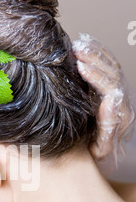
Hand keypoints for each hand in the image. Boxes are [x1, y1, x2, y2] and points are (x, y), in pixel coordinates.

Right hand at [72, 33, 135, 173]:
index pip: (111, 90)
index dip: (96, 77)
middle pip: (113, 75)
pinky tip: (87, 45)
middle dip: (95, 60)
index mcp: (122, 116)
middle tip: (77, 51)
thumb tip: (108, 102)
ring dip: (96, 54)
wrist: (107, 156)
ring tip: (79, 45)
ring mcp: (121, 92)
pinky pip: (111, 65)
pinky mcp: (115, 87)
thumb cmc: (98, 154)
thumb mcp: (101, 149)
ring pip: (113, 67)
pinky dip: (99, 53)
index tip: (81, 67)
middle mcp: (124, 102)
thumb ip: (107, 129)